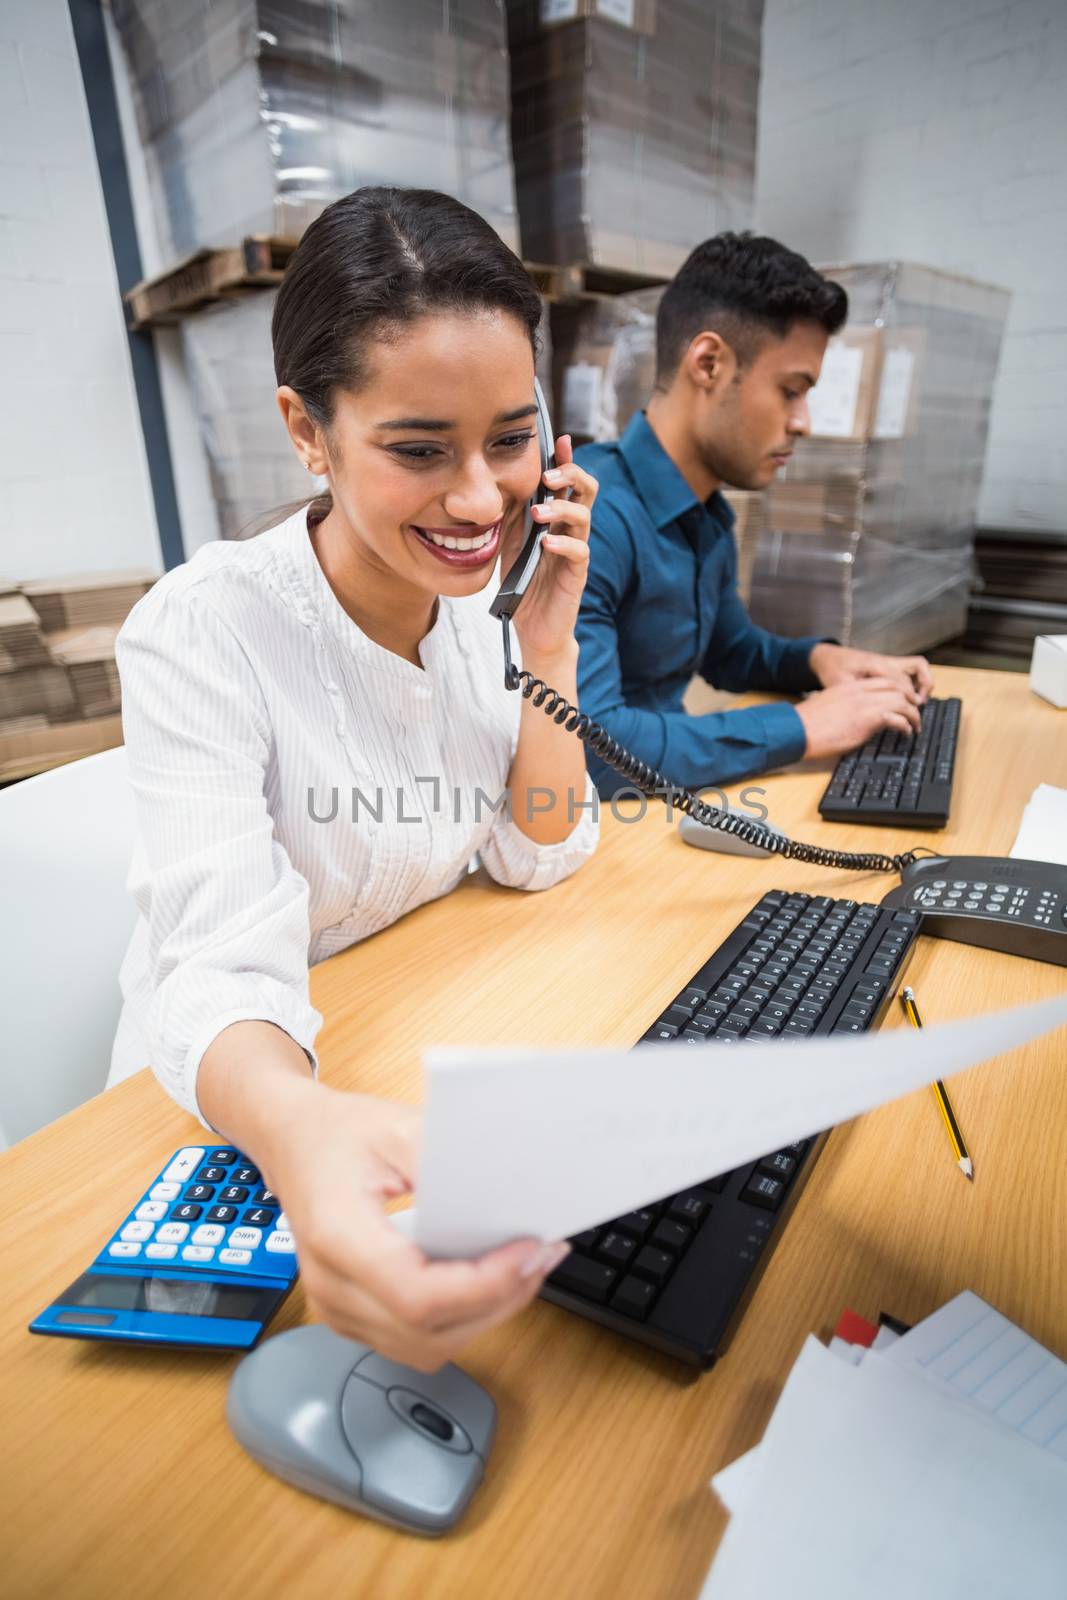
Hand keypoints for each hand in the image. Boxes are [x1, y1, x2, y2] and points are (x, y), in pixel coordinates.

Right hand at [254, 1079, 568, 1371]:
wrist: (292, 1142)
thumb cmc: (337, 1134)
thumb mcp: (396, 1126)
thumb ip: (448, 1160)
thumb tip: (506, 1187)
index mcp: (336, 1234)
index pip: (416, 1295)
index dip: (481, 1286)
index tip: (526, 1251)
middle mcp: (331, 1285)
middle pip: (427, 1332)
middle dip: (498, 1301)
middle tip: (541, 1256)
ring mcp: (337, 1308)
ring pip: (425, 1347)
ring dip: (484, 1316)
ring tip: (524, 1269)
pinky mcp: (352, 1315)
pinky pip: (414, 1340)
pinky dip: (459, 1320)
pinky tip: (488, 1283)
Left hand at [508, 434, 597, 665]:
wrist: (531, 626)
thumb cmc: (521, 581)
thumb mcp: (509, 539)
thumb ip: (510, 512)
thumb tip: (497, 479)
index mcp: (555, 517)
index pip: (566, 480)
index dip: (565, 458)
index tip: (558, 440)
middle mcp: (570, 529)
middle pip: (586, 490)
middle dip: (571, 475)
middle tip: (549, 476)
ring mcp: (575, 551)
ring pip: (584, 516)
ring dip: (562, 508)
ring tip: (539, 512)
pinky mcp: (576, 575)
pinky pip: (580, 552)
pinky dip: (564, 544)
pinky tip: (548, 543)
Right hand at [796, 676, 923, 759]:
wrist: (798, 729)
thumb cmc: (807, 724)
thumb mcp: (829, 707)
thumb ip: (846, 707)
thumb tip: (855, 719)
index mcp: (850, 687)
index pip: (883, 682)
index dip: (898, 690)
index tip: (903, 701)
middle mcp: (860, 691)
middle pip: (896, 688)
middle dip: (910, 699)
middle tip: (914, 711)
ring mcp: (865, 703)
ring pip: (902, 701)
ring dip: (913, 714)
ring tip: (915, 725)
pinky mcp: (868, 718)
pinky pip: (897, 718)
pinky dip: (906, 725)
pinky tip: (906, 732)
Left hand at [809, 642, 933, 702]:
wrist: (828, 657)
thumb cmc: (832, 670)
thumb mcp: (840, 686)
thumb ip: (859, 696)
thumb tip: (877, 711)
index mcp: (875, 665)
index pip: (902, 681)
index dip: (909, 699)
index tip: (911, 714)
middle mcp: (886, 660)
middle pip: (918, 668)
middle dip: (923, 689)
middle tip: (918, 708)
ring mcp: (889, 661)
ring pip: (918, 665)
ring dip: (923, 682)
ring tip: (919, 701)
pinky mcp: (889, 665)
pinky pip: (911, 669)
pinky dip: (916, 680)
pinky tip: (909, 696)